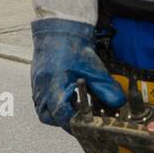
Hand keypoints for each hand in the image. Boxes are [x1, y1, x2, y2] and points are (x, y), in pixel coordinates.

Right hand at [30, 0, 125, 129]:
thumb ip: (106, 88)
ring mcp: (36, 86)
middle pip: (48, 117)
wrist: (59, 29)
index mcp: (54, 83)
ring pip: (43, 111)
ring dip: (57, 114)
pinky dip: (53, 105)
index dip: (73, 121)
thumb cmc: (73, 46)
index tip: (85, 122)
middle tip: (79, 119)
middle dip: (64, 121)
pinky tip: (66, 99)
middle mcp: (41, 87)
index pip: (60, 113)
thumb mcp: (93, 68)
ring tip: (73, 108)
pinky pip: (41, 101)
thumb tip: (117, 103)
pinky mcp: (36, 83)